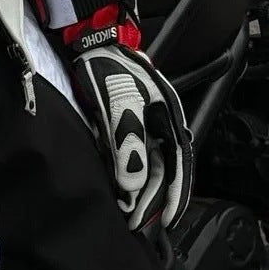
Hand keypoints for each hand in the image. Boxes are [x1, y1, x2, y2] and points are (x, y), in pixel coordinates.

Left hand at [68, 25, 192, 230]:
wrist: (90, 46)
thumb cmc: (108, 70)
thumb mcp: (119, 107)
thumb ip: (128, 146)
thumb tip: (132, 185)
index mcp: (167, 121)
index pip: (177, 167)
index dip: (175, 196)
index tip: (168, 221)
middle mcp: (159, 127)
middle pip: (162, 172)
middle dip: (151, 200)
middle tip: (137, 223)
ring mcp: (142, 126)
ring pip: (147, 168)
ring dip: (140, 193)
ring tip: (129, 214)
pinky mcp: (122, 126)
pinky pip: (130, 158)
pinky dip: (127, 178)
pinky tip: (120, 191)